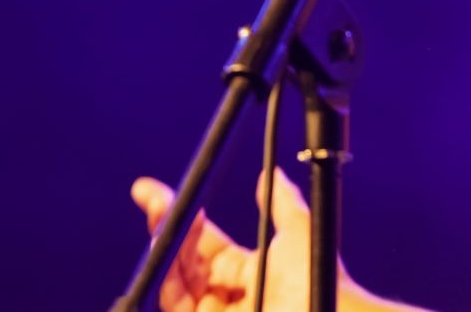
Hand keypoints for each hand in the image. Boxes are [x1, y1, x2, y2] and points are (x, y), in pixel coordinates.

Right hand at [130, 170, 323, 311]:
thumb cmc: (317, 277)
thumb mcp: (299, 231)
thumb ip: (282, 202)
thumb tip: (272, 172)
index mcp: (246, 270)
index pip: (203, 242)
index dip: (183, 218)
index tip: (154, 192)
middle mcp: (227, 293)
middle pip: (184, 260)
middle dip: (167, 227)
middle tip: (156, 200)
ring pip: (174, 282)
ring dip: (164, 249)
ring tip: (160, 218)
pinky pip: (175, 305)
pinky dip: (166, 279)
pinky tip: (163, 252)